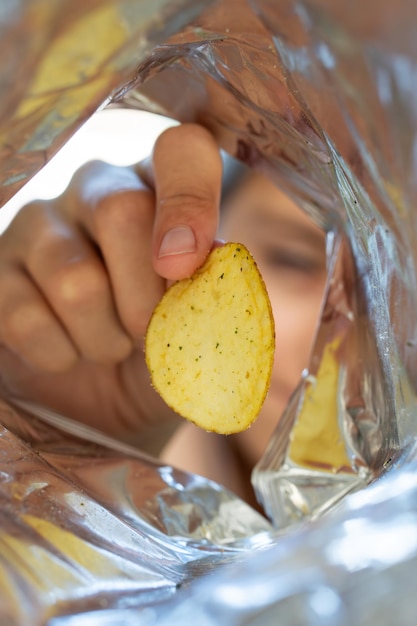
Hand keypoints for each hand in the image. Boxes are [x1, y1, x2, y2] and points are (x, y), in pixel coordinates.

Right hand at [0, 123, 222, 451]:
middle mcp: (96, 189)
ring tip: (110, 346)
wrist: (110, 394)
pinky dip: (60, 355)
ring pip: (73, 277)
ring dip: (104, 337)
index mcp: (159, 188)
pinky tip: (69, 351)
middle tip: (150, 333)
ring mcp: (38, 225)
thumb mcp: (203, 320)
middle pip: (122, 211)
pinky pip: (25, 318)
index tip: (187, 264)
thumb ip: (215, 288)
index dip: (190, 200)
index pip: (181, 152)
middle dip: (146, 297)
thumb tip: (207, 261)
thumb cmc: (165, 345)